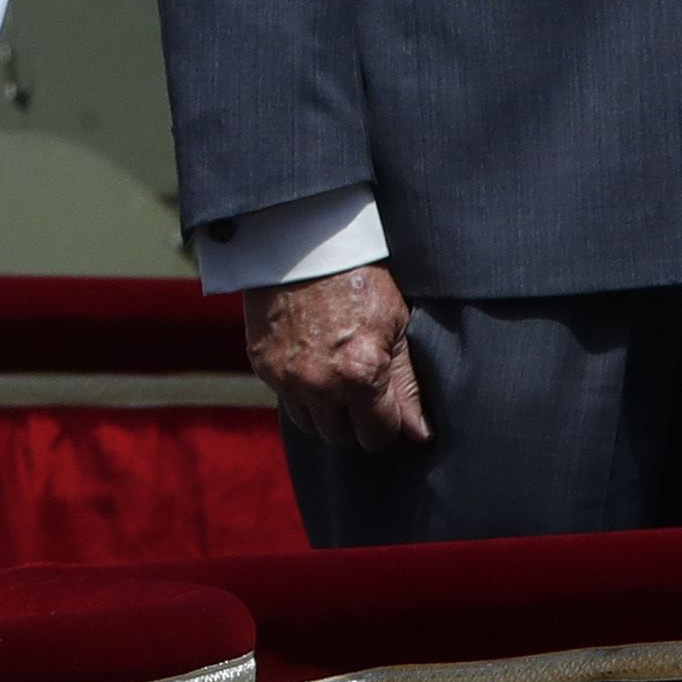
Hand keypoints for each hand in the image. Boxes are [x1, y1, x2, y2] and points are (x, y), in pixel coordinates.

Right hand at [247, 262, 431, 450]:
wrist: (305, 244)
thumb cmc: (359, 278)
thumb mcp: (396, 326)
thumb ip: (406, 385)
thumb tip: (419, 435)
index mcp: (360, 375)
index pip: (378, 434)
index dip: (390, 425)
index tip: (391, 410)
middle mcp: (320, 384)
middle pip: (343, 438)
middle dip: (358, 423)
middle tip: (365, 395)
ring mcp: (286, 378)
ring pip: (311, 426)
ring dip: (328, 413)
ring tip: (339, 382)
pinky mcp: (263, 366)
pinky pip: (287, 400)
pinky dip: (302, 392)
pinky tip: (314, 365)